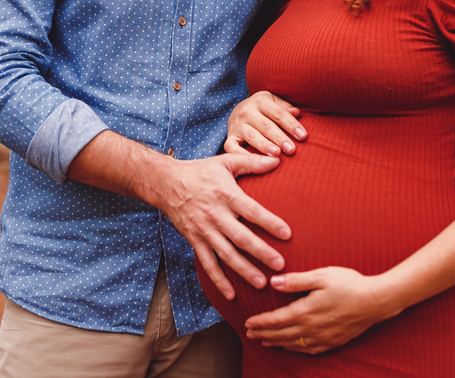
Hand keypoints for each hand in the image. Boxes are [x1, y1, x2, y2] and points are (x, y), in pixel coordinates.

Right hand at [154, 153, 290, 300]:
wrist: (167, 183)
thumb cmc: (201, 171)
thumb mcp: (226, 161)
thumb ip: (251, 162)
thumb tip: (277, 159)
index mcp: (226, 195)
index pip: (252, 211)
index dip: (269, 222)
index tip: (287, 234)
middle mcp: (215, 215)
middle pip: (241, 237)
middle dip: (261, 253)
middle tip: (281, 266)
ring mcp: (204, 230)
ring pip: (226, 254)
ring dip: (244, 270)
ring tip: (261, 283)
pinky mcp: (194, 241)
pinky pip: (207, 263)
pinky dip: (219, 280)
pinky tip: (232, 294)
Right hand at [224, 91, 304, 155]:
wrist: (237, 112)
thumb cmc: (262, 109)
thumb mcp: (273, 102)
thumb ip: (285, 107)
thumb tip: (297, 113)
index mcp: (260, 100)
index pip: (278, 113)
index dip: (291, 124)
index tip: (303, 136)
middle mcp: (246, 111)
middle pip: (265, 126)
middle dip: (279, 138)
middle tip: (291, 149)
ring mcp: (237, 125)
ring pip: (252, 136)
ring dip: (264, 146)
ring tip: (276, 154)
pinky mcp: (230, 138)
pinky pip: (233, 148)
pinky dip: (242, 155)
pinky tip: (255, 162)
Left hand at [243, 267, 400, 354]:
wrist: (376, 301)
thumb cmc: (349, 284)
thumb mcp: (321, 276)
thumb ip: (295, 280)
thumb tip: (273, 282)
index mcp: (306, 311)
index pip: (276, 320)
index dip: (260, 322)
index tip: (247, 323)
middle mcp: (312, 328)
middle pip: (281, 334)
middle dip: (263, 334)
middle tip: (249, 334)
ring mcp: (323, 337)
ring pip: (293, 344)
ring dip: (276, 342)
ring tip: (265, 341)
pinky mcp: (333, 342)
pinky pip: (309, 350)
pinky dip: (295, 349)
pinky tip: (291, 347)